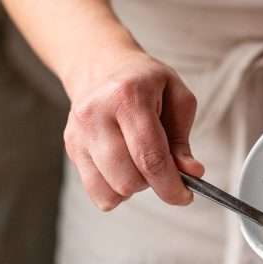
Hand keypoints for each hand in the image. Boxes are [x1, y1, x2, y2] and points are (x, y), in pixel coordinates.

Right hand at [63, 47, 203, 210]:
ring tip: (138, 164)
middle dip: (152, 184)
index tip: (184, 197)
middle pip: (128, 180)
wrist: (102, 66)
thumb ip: (183, 140)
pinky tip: (122, 169)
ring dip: (133, 187)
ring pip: (110, 191)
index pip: (149, 157)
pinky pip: (96, 192)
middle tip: (160, 167)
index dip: (170, 186)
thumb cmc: (146, 84)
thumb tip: (191, 173)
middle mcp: (97, 114)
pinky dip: (115, 191)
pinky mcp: (71, 146)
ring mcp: (79, 132)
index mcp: (128, 96)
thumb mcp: (177, 98)